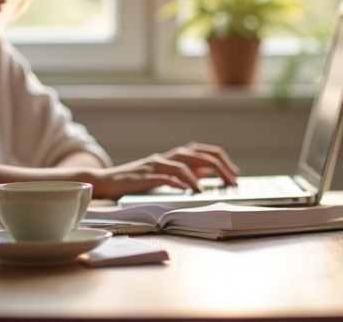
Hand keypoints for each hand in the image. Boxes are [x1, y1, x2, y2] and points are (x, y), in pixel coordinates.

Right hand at [89, 142, 239, 199]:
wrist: (108, 182)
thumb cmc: (139, 181)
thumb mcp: (164, 175)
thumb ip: (183, 171)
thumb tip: (207, 173)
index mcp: (173, 156)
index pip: (202, 151)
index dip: (221, 160)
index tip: (234, 173)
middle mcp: (166, 156)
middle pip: (196, 155)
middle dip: (217, 167)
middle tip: (230, 181)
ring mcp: (154, 165)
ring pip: (181, 164)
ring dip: (197, 177)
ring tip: (206, 189)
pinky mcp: (144, 176)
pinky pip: (164, 177)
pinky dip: (177, 182)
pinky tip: (186, 190)